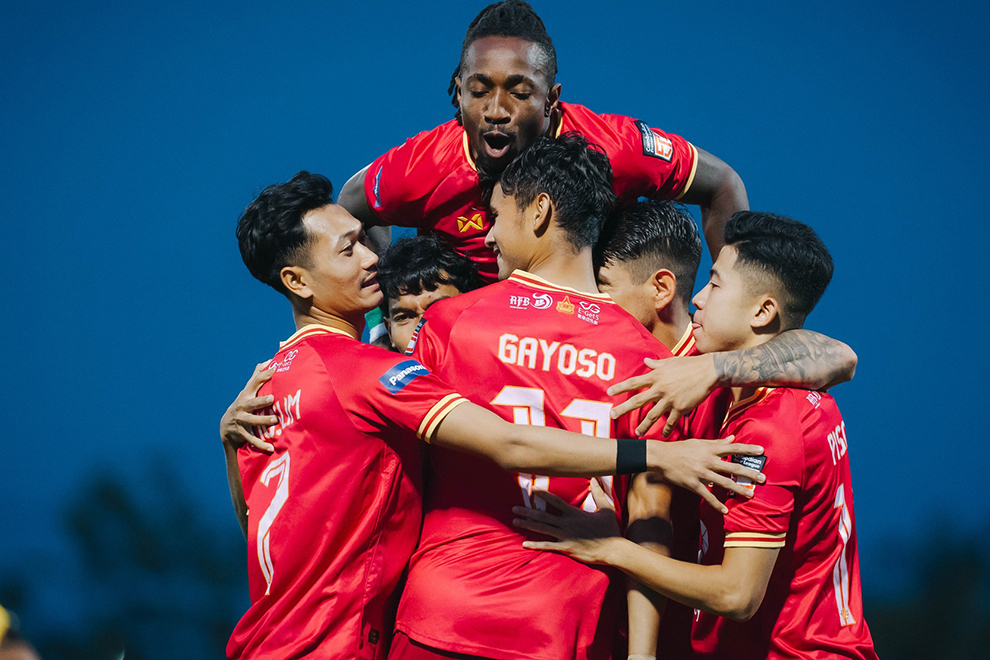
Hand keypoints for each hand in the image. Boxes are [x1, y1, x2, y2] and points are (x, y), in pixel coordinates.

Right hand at [219, 362, 276, 451]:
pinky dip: (261, 444)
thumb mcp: (247, 392)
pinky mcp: (242, 433)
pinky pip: (252, 439)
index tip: (274, 370)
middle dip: (261, 401)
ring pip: (252, 421)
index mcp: (246, 395)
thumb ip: (257, 377)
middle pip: (252, 403)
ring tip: (274, 420)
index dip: (263, 376)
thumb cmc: (243, 405)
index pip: (254, 383)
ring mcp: (241, 420)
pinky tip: (271, 447)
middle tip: (272, 399)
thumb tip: (267, 361)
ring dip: (263, 420)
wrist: (226, 427)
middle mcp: (242, 407)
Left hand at [511, 480, 622, 563]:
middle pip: (543, 516)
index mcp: (575, 513)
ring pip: (542, 529)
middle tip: (513, 508)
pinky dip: (536, 545)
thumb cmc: (610, 529)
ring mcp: (566, 536)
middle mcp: (567, 524)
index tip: (532, 490)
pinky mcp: (567, 548)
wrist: (614, 550)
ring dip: (527, 525)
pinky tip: (524, 544)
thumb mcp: (606, 508)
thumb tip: (594, 479)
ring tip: (515, 521)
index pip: (556, 501)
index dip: (543, 495)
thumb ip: (598, 493)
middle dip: (527, 511)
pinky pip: (548, 546)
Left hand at [608, 354, 718, 436]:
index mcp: (656, 376)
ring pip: (652, 416)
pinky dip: (666, 430)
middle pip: (637, 401)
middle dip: (623, 409)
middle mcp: (660, 388)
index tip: (609, 392)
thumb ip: (656, 364)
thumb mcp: (670, 362)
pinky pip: (671, 422)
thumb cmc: (689, 365)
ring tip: (637, 433)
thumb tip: (646, 361)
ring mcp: (670, 399)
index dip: (620, 387)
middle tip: (612, 415)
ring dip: (644, 426)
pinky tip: (663, 435)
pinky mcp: (681, 408)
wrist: (709, 371)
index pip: (634, 382)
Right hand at [650, 437, 764, 513]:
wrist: (662, 457)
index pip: (733, 448)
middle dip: (749, 473)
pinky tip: (726, 510)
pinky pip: (707, 495)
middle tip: (763, 478)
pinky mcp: (693, 484)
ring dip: (738, 489)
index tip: (761, 451)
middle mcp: (708, 460)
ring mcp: (701, 473)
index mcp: (710, 449)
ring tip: (751, 494)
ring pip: (724, 482)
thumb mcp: (699, 442)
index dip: (747, 449)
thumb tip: (733, 437)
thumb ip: (717, 442)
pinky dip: (717, 504)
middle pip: (733, 467)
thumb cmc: (681, 448)